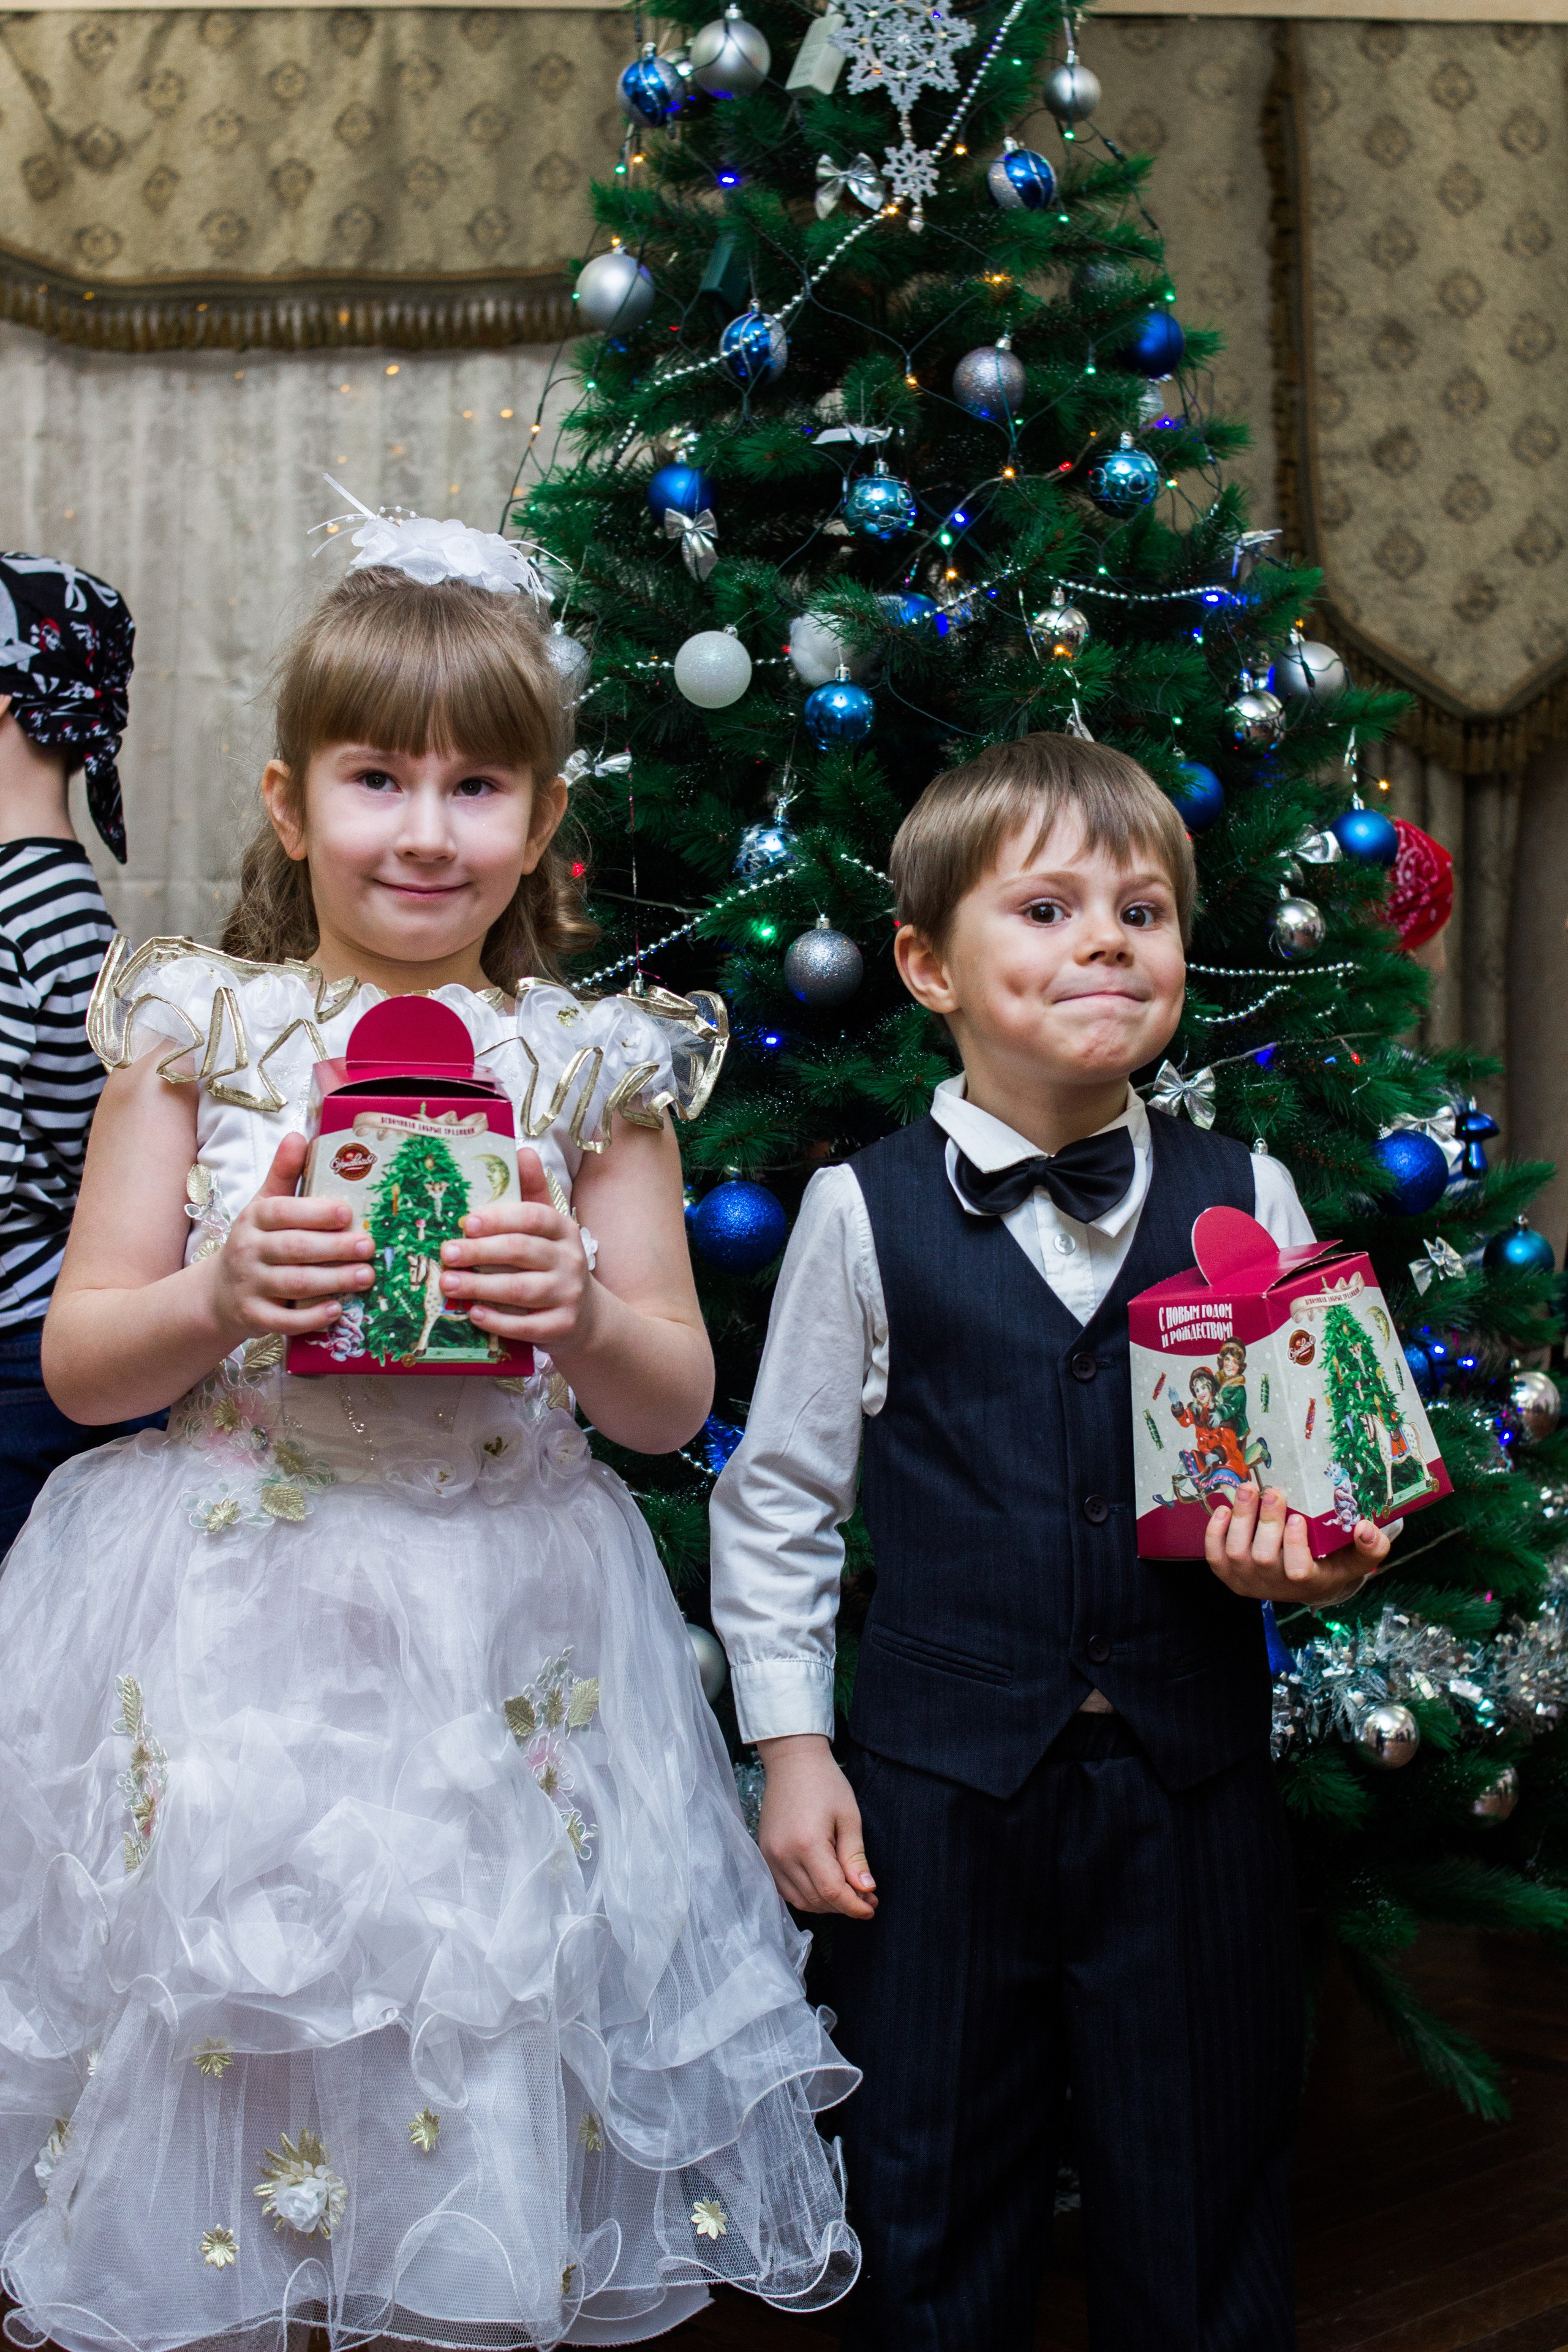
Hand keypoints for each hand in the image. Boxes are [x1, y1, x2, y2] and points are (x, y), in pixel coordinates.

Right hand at [207, 1131, 372, 1341]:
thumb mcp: (264, 1206)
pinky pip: (283, 1320)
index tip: (347, 1214)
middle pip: (294, 1249)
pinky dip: (310, 1318)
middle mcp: (249, 1251)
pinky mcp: (253, 1317)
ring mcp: (249, 1286)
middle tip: (369, 1246)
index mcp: (255, 1219)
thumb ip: (283, 1174)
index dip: (315, 1213)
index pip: (283, 1212)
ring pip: (294, 1284)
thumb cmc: (256, 1243)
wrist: (219, 1293)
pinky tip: (336, 1311)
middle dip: (334, 1248)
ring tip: (366, 1276)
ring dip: (333, 1281)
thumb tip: (298, 1135)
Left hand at [438, 1147, 596, 1350]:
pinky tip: (474, 1314)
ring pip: (521, 1290)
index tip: (466, 1222)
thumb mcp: (547, 1228)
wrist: (586, 1317)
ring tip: (448, 1283)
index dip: (499, 1218)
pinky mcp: (563, 1326)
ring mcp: (569, 1295)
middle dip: (479, 1252)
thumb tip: (522, 1150)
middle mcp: (571, 1260)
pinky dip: (498, 1321)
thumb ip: (532, 1192)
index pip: (534, 1217)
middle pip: (522, 1251)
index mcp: (563, 1229)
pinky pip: (527, 1326)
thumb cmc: (552, 1264)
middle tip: (446, 1253)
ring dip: (480, 1287)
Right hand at [756, 1734, 877, 1919]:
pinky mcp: (765, 1854)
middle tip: (866, 1897)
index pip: (832, 1891)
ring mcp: (770, 1856)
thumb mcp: (849, 1817)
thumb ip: (855, 1857)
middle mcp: (783, 1855)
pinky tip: (824, 1887)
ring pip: (799, 1899)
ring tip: (848, 1894)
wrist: (792, 1761)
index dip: (854, 1905)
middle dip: (844, 1905)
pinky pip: (785, 1889)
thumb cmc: (825, 1783)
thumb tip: (866, 1890)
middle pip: (816, 1899)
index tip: (872, 1908)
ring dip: (825, 1904)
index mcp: (807, 1844)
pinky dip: (806, 1895)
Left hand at [1205, 1482, 1394, 1607]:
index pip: (1298, 1570)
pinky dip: (1215, 1532)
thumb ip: (1371, 1547)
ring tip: (1248, 1490)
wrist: (1302, 1583)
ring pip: (1236, 1553)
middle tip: (1273, 1492)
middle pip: (1262, 1557)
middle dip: (1266, 1522)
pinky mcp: (1228, 1574)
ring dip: (1241, 1519)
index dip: (1295, 1545)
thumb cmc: (1330, 1564)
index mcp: (1308, 1582)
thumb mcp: (1355, 1560)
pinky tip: (1224, 1509)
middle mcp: (1274, 1586)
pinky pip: (1215, 1556)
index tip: (1299, 1518)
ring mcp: (1248, 1581)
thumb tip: (1366, 1527)